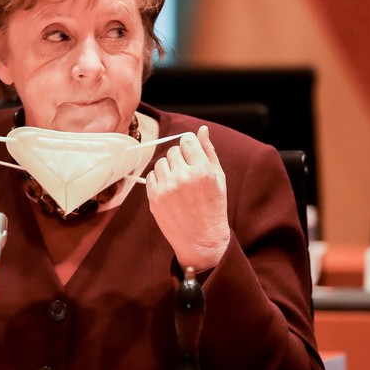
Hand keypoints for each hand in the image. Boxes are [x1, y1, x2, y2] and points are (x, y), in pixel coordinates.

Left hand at [146, 126, 229, 270]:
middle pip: (173, 150)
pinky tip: (170, 192)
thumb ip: (209, 151)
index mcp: (203, 170)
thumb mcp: (219, 178)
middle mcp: (184, 177)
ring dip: (168, 169)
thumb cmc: (213, 208)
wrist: (202, 240)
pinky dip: (159, 181)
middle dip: (180, 159)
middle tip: (188, 175)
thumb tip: (202, 130)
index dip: (190, 147)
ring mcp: (167, 188)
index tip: (192, 156)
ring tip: (179, 185)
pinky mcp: (154, 198)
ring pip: (161, 162)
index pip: (187, 140)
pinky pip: (151, 176)